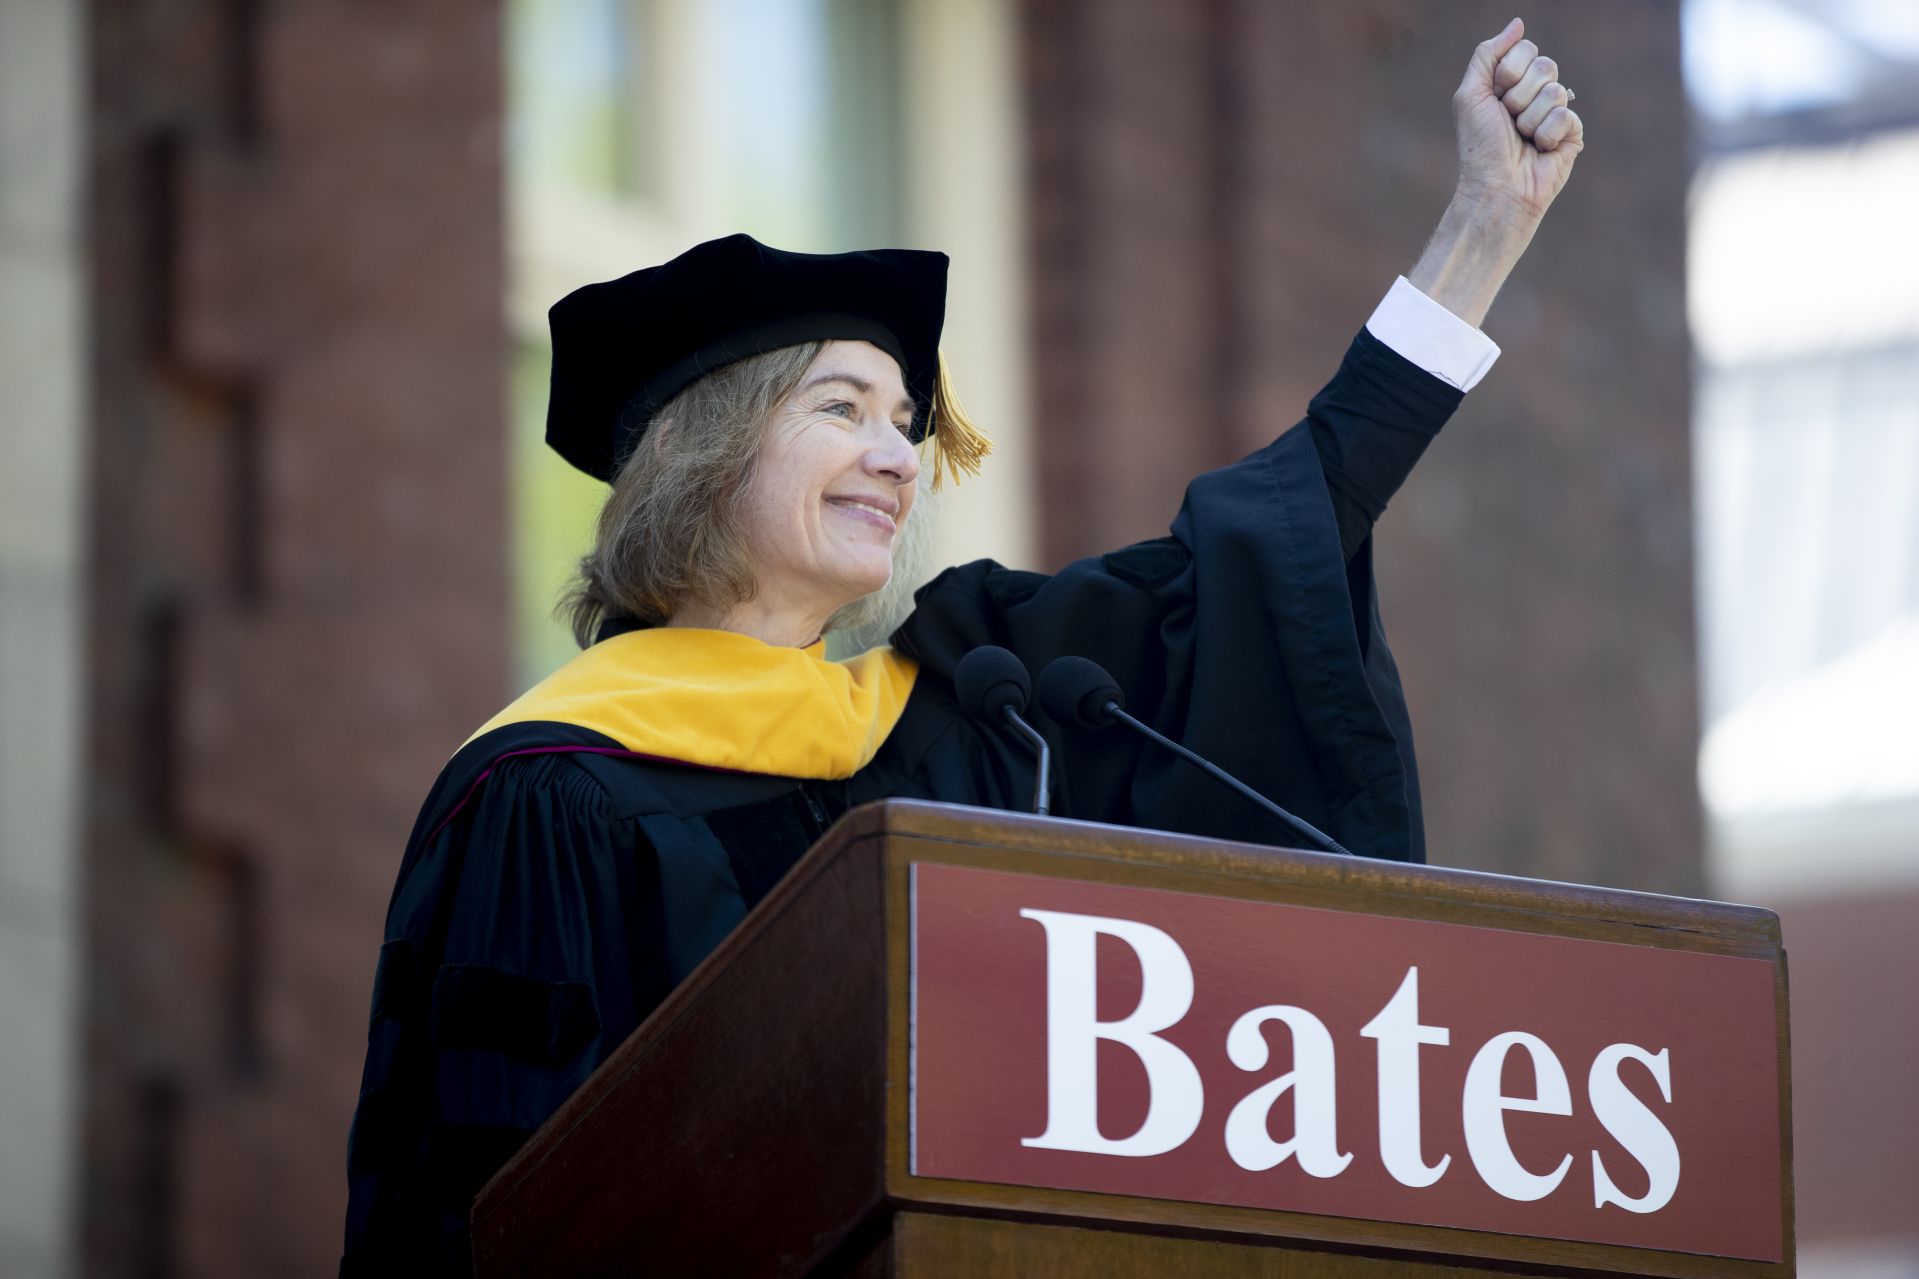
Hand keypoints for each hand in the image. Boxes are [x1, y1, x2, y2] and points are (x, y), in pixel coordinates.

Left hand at [1452, 18, 1583, 222]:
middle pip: (1546, 65)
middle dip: (1519, 95)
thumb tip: (1518, 24)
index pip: (1527, 49)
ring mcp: (1556, 114)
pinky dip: (1546, 135)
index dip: (1509, 72)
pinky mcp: (1572, 134)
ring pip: (1556, 91)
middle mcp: (1535, 95)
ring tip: (1522, 139)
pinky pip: (1567, 116)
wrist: (1494, 187)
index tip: (1495, 98)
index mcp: (1512, 83)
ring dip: (1530, 119)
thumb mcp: (1470, 94)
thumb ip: (1488, 54)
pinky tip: (1539, 151)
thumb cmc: (1480, 146)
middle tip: (1508, 120)